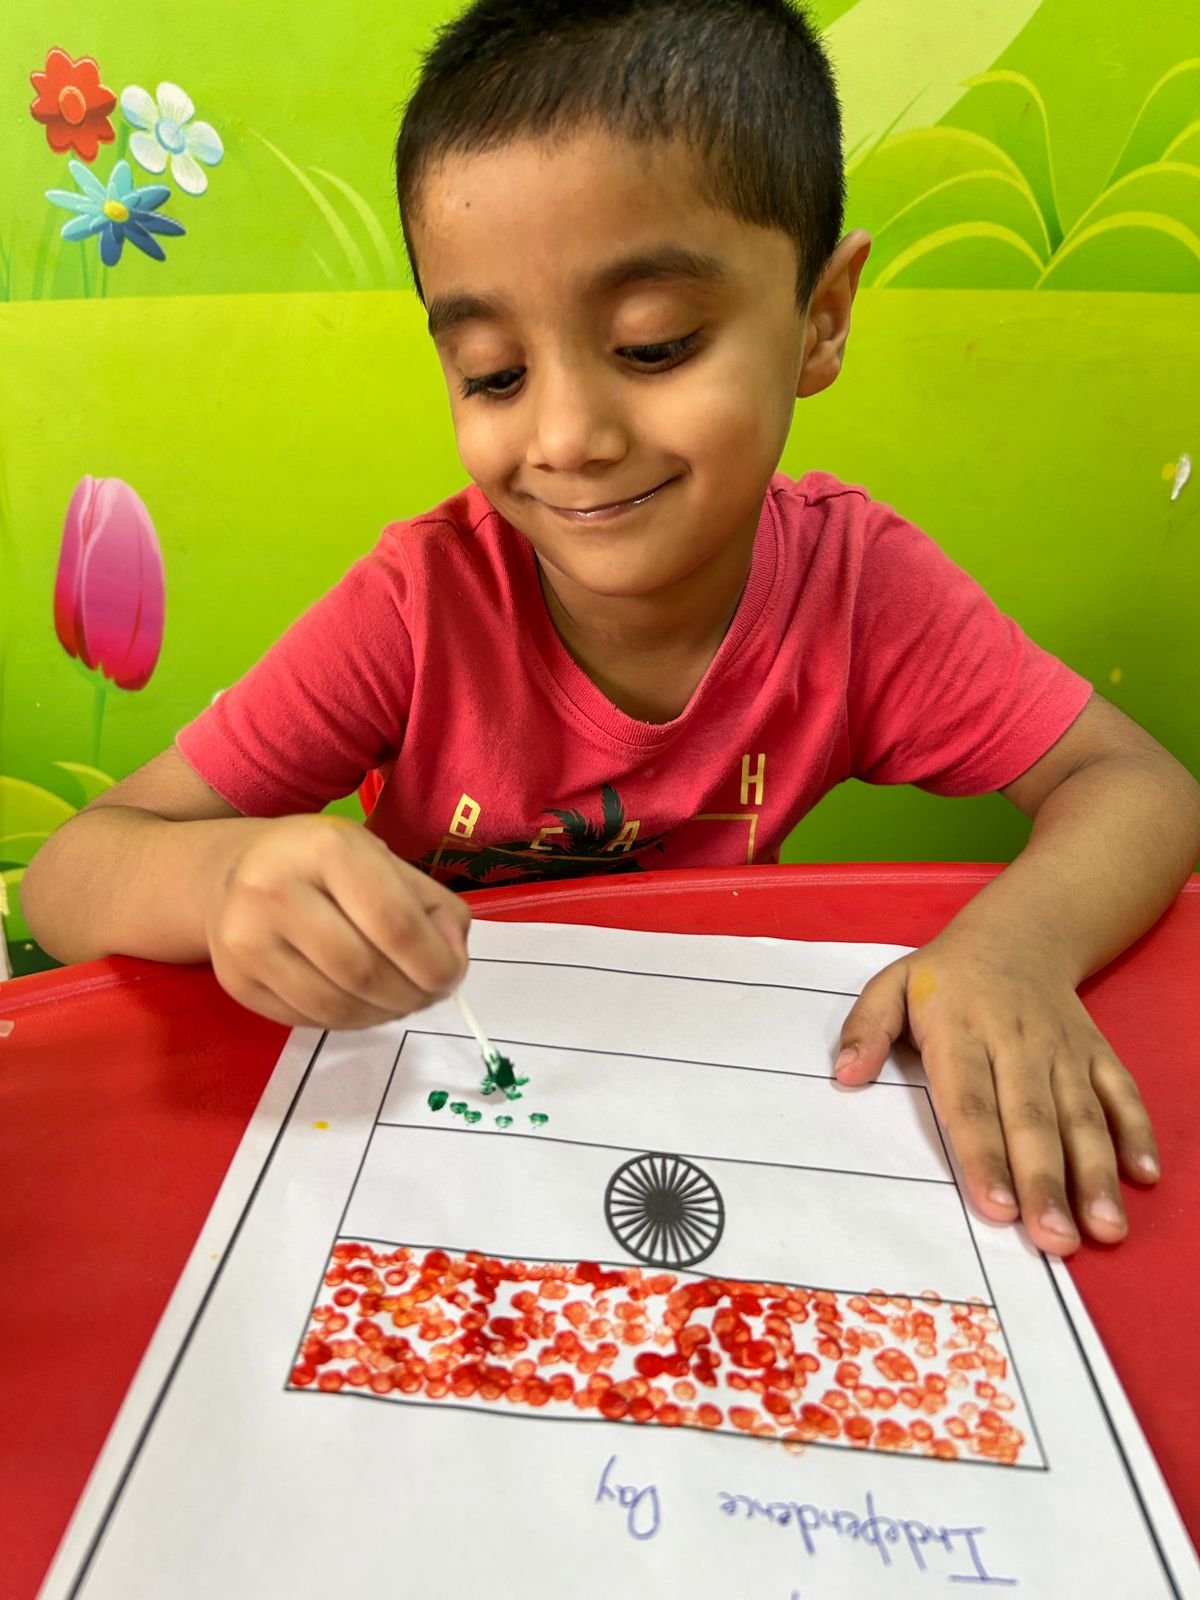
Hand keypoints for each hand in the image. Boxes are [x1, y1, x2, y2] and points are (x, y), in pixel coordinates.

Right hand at [203, 814, 469, 1028]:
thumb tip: (453, 958)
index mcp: (326, 849)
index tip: (452, 975)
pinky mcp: (236, 980)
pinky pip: (309, 1019)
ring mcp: (247, 939)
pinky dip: (349, 1020)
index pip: (396, 925)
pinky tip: (361, 1001)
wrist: (230, 873)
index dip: (436, 964)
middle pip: (365, 972)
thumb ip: (431, 904)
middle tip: (428, 994)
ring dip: (383, 1013)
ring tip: (398, 999)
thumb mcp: (382, 860)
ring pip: (337, 1006)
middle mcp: (276, 890)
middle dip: (412, 995)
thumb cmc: (321, 864)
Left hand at [834, 932, 1159, 1254]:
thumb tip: (844, 1074)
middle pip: (1033, 1120)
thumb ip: (866, 1028)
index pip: (971, 1102)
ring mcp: (1064, 1049)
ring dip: (1095, 1174)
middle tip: (1055, 1240)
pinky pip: (1122, 1092)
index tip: (997, 1208)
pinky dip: (1137, 1132)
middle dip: (1046, 1183)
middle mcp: (1018, 1043)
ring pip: (1083, 1116)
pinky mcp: (1097, 1053)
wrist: (1019, 934)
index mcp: (961, 1031)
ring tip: (1104, 1228)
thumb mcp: (892, 986)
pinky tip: (1143, 1177)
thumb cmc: (946, 977)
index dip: (984, 1156)